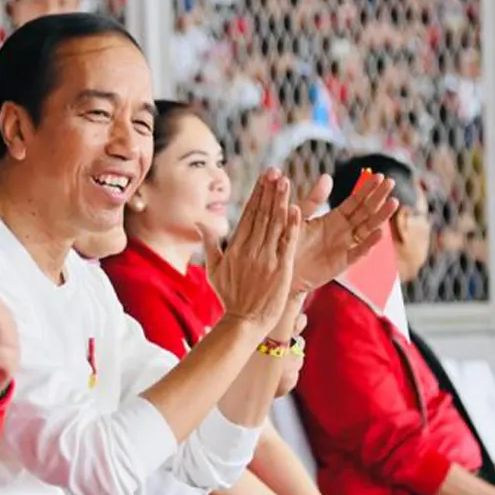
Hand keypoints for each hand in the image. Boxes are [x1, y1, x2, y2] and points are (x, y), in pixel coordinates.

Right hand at [208, 169, 301, 332]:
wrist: (244, 321)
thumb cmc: (229, 297)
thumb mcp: (213, 270)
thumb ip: (210, 245)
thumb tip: (199, 224)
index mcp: (235, 248)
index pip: (247, 215)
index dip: (256, 195)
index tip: (264, 178)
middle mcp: (250, 250)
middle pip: (261, 215)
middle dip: (269, 192)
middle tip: (276, 172)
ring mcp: (266, 259)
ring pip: (274, 225)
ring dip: (280, 202)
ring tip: (285, 182)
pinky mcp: (280, 269)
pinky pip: (287, 243)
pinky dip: (292, 226)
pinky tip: (296, 209)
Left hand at [293, 171, 397, 290]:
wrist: (284, 269)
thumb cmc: (290, 242)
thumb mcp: (300, 217)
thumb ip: (314, 199)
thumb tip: (327, 176)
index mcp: (334, 218)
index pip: (355, 201)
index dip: (367, 189)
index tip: (379, 176)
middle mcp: (344, 230)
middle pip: (366, 211)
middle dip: (379, 197)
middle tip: (391, 182)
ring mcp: (346, 246)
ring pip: (368, 229)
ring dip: (381, 216)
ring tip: (393, 202)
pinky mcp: (343, 261)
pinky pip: (358, 251)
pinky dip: (369, 243)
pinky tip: (379, 233)